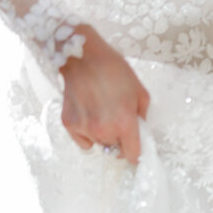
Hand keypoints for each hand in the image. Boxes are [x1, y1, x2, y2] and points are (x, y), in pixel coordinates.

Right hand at [59, 24, 150, 164]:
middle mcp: (103, 130)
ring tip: (101, 111)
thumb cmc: (113, 70)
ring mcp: (84, 129)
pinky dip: (86, 133)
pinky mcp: (69, 125)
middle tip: (117, 119)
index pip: (132, 156)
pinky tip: (88, 114)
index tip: (134, 146)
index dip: (135, 152)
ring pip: (99, 144)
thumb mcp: (140, 91)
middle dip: (119, 140)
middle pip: (115, 150)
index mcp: (124, 124)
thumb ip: (143, 116)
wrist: (82, 56)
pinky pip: (83, 140)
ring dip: (102, 134)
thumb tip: (141, 131)